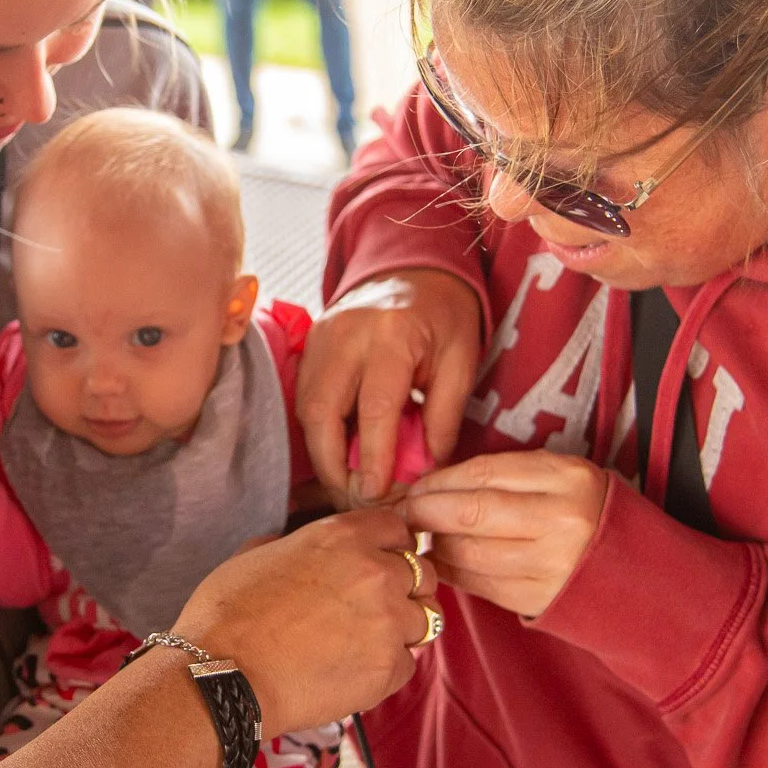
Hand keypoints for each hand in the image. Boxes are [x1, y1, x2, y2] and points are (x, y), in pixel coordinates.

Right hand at [172, 508, 436, 735]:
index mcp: (343, 536)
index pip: (398, 528)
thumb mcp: (257, 553)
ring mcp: (388, 622)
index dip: (390, 546)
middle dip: (404, 588)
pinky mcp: (389, 668)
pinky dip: (387, 668)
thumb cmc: (229, 614)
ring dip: (401, 628)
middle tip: (375, 608)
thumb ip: (296, 543)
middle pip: (423, 573)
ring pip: (425, 619)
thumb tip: (297, 546)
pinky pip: (408, 663)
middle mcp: (376, 572)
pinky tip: (353, 671)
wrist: (223, 675)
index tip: (381, 562)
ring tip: (365, 642)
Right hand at [297, 269, 483, 507]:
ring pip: (307, 409)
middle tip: (354, 498)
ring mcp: (321, 336)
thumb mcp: (461, 361)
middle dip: (333, 465)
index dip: (373, 458)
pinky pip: (306, 397)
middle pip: (323, 412)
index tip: (376, 495)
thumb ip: (443, 417)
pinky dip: (319, 430)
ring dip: (322, 452)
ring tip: (348, 483)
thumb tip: (423, 470)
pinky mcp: (310, 344)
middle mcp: (347, 333)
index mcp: (391, 334)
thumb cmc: (445, 316)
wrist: (415, 269)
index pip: (375, 408)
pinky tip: (340, 452)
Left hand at [398, 450, 610, 620]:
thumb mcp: (559, 478)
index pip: (485, 474)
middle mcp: (561, 522)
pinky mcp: (539, 599)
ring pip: (470, 553)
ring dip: (435, 545)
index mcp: (567, 479)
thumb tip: (436, 484)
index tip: (417, 485)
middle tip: (405, 512)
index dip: (440, 480)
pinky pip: (480, 584)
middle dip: (427, 512)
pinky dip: (452, 571)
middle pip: (472, 514)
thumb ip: (506, 476)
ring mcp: (551, 565)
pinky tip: (440, 562)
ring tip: (421, 537)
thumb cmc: (585, 513)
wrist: (634, 571)